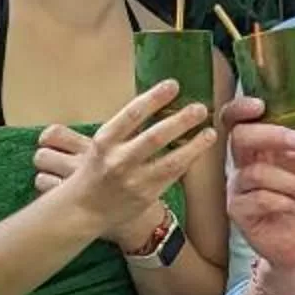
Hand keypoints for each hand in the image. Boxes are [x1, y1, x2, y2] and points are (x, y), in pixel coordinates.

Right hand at [33, 82, 213, 247]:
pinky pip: (172, 176)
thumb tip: (160, 104)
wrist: (83, 210)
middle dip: (181, 120)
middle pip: (155, 136)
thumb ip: (126, 129)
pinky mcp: (145, 196)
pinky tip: (199, 150)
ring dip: (194, 145)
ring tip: (211, 132)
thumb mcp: (103, 144)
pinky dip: (187, 161)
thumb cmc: (95, 171)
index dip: (154, 97)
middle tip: (201, 108)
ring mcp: (133, 180)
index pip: (132, 113)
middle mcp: (118, 160)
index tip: (173, 85)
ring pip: (170, 161)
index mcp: (105, 140)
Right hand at [223, 91, 294, 282]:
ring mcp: (237, 188)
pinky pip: (260, 199)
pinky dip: (285, 201)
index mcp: (258, 146)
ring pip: (257, 173)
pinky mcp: (238, 212)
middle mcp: (242, 164)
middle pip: (240, 137)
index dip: (241, 107)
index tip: (261, 104)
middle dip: (271, 135)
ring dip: (291, 182)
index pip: (236, 119)